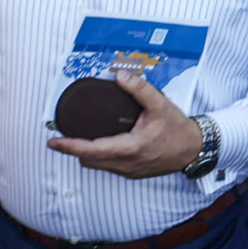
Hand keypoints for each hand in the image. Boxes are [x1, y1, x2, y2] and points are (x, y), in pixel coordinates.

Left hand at [46, 72, 204, 176]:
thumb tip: (119, 75)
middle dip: (72, 149)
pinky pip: (107, 167)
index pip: (92, 150)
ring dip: (85, 154)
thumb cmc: (177, 129)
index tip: (53, 141)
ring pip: (96, 165)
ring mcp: (129, 171)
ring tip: (76, 139)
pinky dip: (98, 157)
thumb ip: (140, 89)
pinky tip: (98, 145)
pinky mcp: (132, 173)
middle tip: (60, 136)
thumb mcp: (160, 105)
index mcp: (131, 148)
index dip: (70, 146)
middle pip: (88, 160)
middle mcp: (126, 164)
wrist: (193, 150)